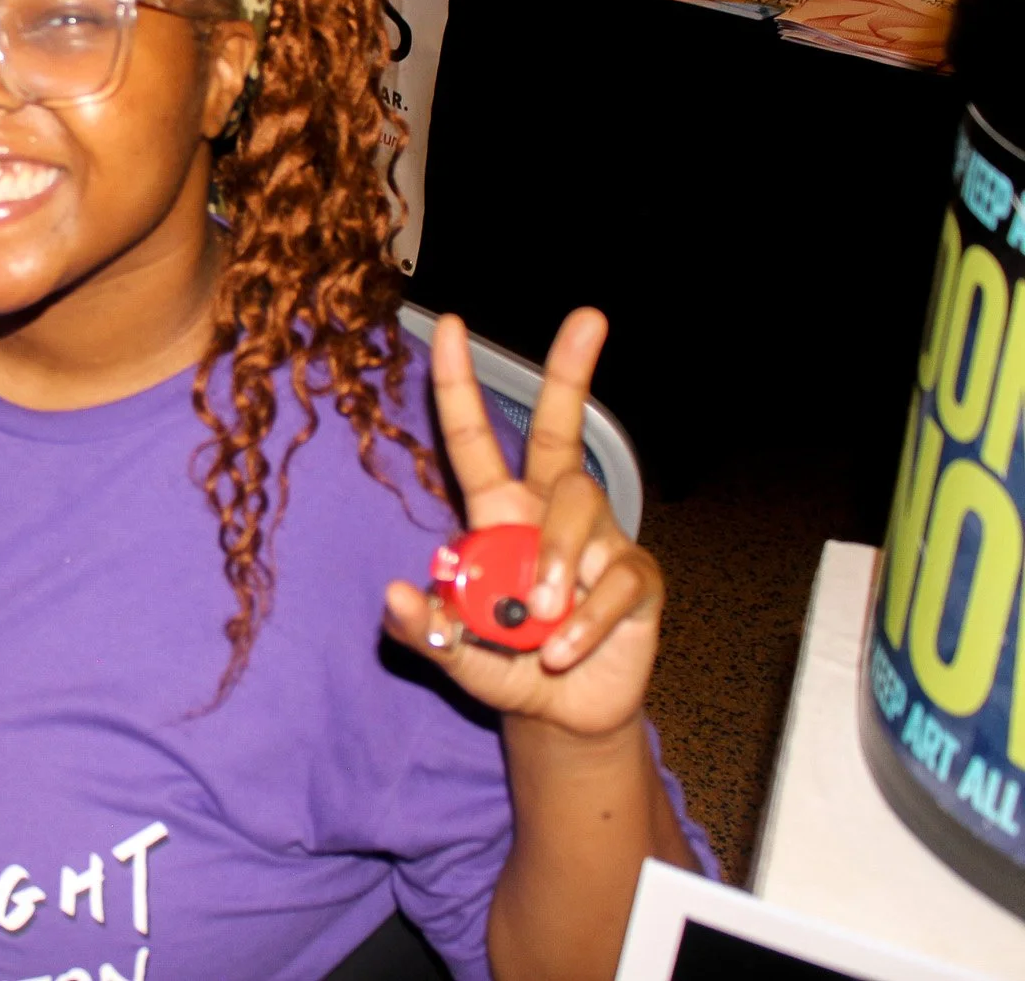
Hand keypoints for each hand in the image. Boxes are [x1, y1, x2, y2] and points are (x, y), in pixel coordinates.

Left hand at [382, 309, 664, 738]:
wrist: (561, 714)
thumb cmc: (504, 665)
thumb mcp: (451, 653)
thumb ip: (421, 629)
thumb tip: (394, 594)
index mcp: (498, 512)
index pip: (473, 437)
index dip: (459, 383)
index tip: (449, 325)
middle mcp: (550, 511)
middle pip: (560, 430)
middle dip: (571, 370)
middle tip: (589, 317)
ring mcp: (600, 540)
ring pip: (578, 511)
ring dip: (553, 565)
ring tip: (536, 620)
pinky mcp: (637, 579)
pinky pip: (613, 581)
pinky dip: (582, 621)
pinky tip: (561, 649)